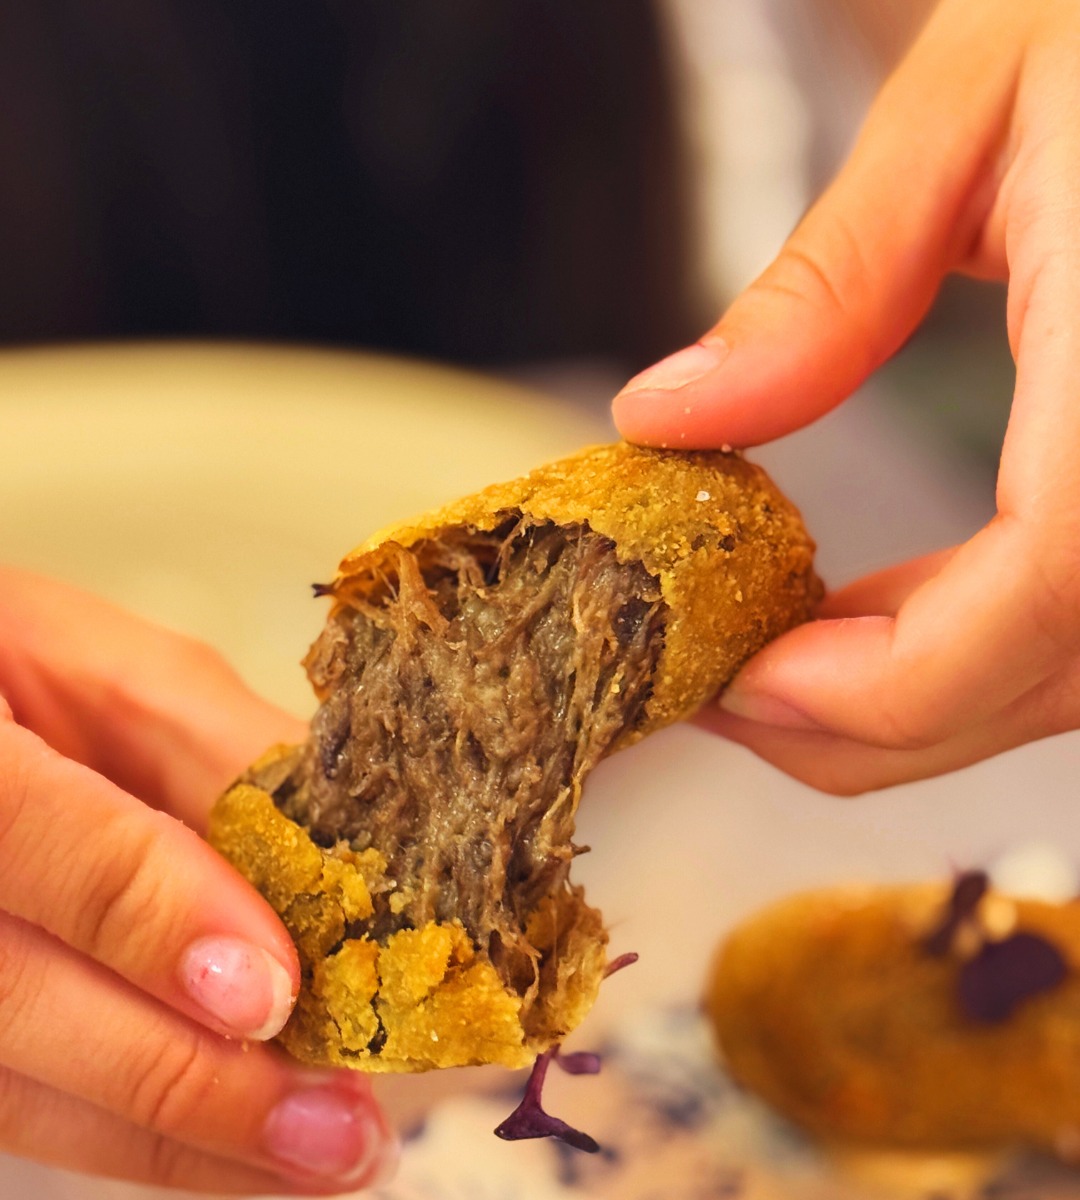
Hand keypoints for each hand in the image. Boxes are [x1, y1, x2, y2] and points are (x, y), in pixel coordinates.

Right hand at [0, 568, 396, 1192]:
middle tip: (334, 1131)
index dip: (152, 916)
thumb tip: (350, 850)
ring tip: (311, 1163)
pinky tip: (227, 1149)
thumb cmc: (39, 670)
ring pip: (15, 1083)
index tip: (270, 991)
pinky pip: (20, 1098)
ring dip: (168, 1136)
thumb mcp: (120, 676)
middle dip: (182, 1071)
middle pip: (16, 999)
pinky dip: (130, 1132)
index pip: (33, 832)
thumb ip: (217, 756)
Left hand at [613, 0, 1079, 794]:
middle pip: (1054, 669)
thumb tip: (672, 416)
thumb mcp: (975, 107)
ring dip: (909, 699)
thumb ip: (827, 288)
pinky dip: (963, 648)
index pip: (1054, 574)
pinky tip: (870, 619)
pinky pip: (1074, 617)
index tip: (744, 684)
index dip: (893, 675)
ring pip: (1065, 672)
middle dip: (873, 721)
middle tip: (722, 690)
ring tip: (772, 657)